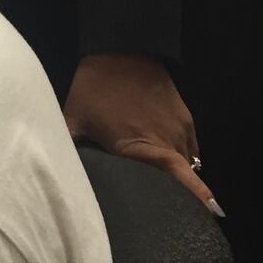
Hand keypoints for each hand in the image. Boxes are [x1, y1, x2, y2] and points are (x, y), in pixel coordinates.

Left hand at [63, 54, 220, 215]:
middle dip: (181, 195)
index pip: (179, 177)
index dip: (194, 196)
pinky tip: (168, 162)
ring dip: (182, 176)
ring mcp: (180, 129)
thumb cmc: (93, 88)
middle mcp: (167, 140)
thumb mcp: (74, 120)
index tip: (207, 213)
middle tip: (172, 209)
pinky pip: (191, 148)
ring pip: (190, 163)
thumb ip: (70, 148)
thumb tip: (56, 169)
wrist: (121, 49)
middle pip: (184, 177)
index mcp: (141, 146)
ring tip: (168, 188)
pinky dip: (183, 158)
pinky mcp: (186, 118)